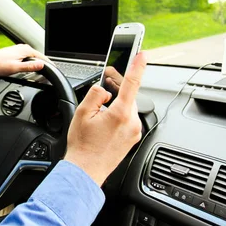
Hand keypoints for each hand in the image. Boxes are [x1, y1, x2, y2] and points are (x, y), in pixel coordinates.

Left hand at [0, 44, 46, 79]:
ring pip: (33, 58)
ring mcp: (20, 50)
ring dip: (38, 65)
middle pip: (39, 57)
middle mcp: (23, 48)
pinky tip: (32, 69)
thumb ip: (29, 66)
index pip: (42, 57)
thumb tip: (41, 65)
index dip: (49, 64)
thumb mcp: (15, 67)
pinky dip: (32, 64)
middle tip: (50, 74)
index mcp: (26, 50)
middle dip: (44, 65)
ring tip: (42, 73)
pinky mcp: (16, 54)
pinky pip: (28, 59)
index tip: (55, 70)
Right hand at [64, 52, 146, 185]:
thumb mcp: (82, 113)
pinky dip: (117, 117)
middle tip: (102, 91)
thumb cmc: (82, 146)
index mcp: (120, 114)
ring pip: (126, 109)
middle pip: (127, 97)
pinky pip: (127, 120)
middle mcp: (132, 122)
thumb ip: (95, 94)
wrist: (86, 171)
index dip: (137, 66)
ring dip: (115, 106)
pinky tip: (103, 127)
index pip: (132, 83)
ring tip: (97, 118)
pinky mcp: (133, 139)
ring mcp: (134, 132)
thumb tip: (104, 91)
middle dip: (115, 91)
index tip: (143, 55)